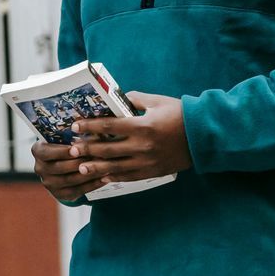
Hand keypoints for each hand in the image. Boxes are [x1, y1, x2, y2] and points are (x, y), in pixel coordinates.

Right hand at [33, 140, 106, 203]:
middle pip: (60, 167)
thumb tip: (89, 125)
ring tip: (103, 167)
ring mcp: (49, 183)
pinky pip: (77, 191)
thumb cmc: (67, 144)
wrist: (63, 164)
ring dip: (88, 174)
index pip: (46, 152)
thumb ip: (72, 134)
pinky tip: (103, 178)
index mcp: (38, 151)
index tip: (76, 149)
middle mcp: (40, 168)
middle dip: (79, 162)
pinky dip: (91, 185)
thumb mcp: (65, 137)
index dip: (61, 152)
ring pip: (70, 180)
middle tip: (96, 157)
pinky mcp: (60, 194)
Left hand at [69, 92, 191, 182]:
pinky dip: (114, 176)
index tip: (75, 126)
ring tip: (81, 167)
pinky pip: (129, 176)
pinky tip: (103, 176)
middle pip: (107, 149)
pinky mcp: (152, 172)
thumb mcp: (158, 101)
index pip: (109, 126)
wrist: (202, 137)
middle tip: (72, 149)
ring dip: (96, 167)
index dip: (90, 126)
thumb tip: (118, 99)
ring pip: (115, 167)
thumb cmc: (180, 115)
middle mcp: (142, 146)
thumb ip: (135, 99)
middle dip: (87, 149)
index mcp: (142, 126)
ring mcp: (147, 161)